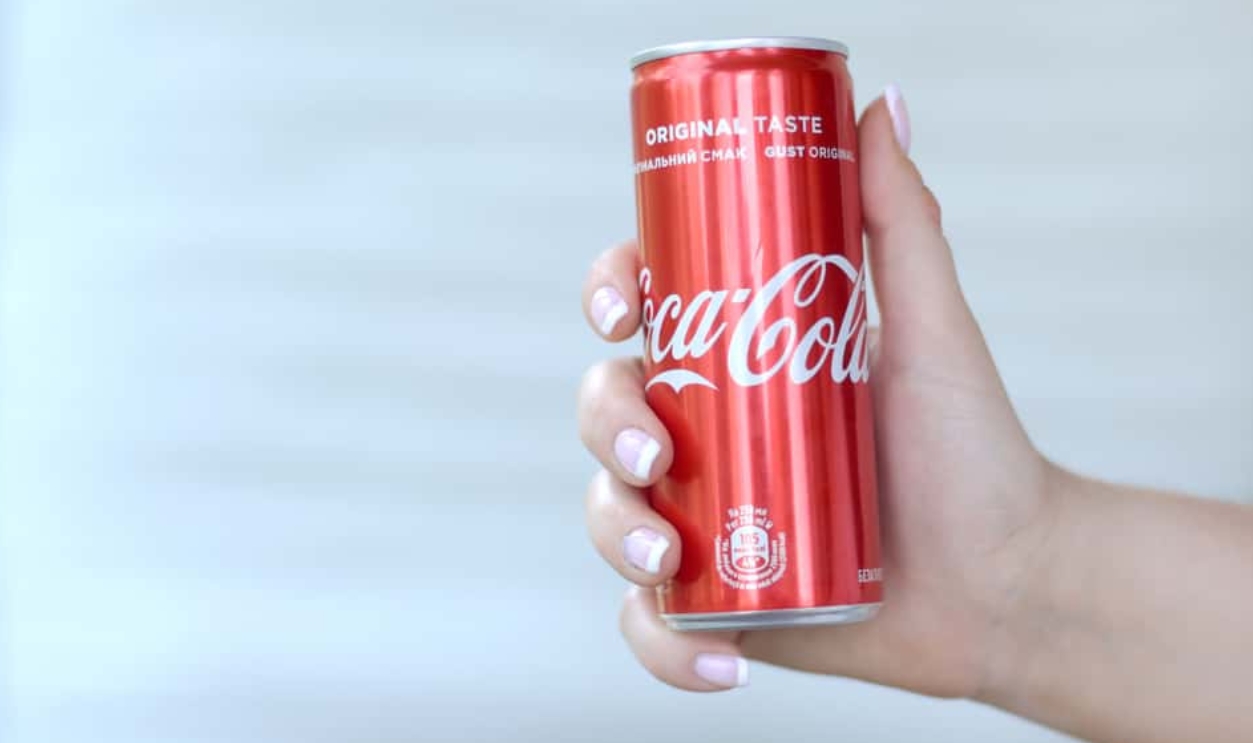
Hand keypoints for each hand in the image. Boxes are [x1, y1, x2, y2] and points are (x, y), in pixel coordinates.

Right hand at [577, 90, 1058, 695]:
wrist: (1008, 582)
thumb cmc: (970, 452)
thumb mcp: (931, 331)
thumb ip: (902, 221)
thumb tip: (882, 104)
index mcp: (736, 361)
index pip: (641, 311)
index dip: (606, 295)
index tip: (622, 307)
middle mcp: (707, 435)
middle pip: (604, 410)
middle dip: (604, 428)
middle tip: (653, 455)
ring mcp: (706, 520)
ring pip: (608, 516)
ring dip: (616, 538)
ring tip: (675, 562)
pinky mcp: (719, 604)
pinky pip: (655, 625)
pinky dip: (666, 648)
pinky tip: (723, 661)